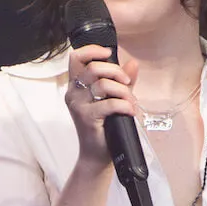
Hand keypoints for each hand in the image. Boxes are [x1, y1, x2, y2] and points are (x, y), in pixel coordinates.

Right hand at [65, 43, 139, 166]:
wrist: (97, 155)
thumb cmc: (104, 126)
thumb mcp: (114, 98)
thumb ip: (123, 81)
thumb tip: (133, 63)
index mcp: (76, 85)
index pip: (76, 58)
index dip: (92, 50)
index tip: (108, 53)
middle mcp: (74, 93)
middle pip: (92, 68)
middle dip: (115, 71)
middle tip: (127, 82)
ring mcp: (78, 106)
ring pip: (102, 84)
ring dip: (123, 91)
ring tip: (131, 101)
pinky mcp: (87, 118)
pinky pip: (109, 104)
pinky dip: (124, 105)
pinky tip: (130, 111)